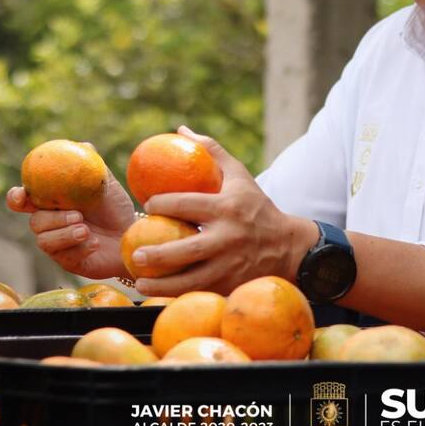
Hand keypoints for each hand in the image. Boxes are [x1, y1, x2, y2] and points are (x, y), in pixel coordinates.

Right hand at [6, 143, 138, 279]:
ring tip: (87, 230)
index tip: (21, 196)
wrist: (131, 235)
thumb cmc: (115, 208)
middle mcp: (49, 223)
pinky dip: (80, 248)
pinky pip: (63, 257)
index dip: (16, 198)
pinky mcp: (67, 261)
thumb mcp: (106, 185)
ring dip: (65, 234)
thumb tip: (84, 146)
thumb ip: (92, 167)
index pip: (24, 200)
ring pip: (44, 241)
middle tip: (78, 215)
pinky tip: (96, 243)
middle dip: (53, 219)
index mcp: (52, 202)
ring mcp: (56, 244)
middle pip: (35, 222)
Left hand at [131, 127, 316, 296]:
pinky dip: (178, 295)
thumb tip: (181, 130)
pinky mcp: (232, 285)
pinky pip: (200, 292)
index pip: (187, 204)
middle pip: (186, 249)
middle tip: (135, 254)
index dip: (161, 204)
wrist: (289, 247)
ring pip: (191, 279)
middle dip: (157, 254)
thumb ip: (211, 152)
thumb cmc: (257, 207)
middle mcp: (228, 238)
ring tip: (139, 281)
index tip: (147, 205)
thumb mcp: (239, 175)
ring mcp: (230, 265)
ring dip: (162, 284)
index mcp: (227, 208)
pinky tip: (159, 294)